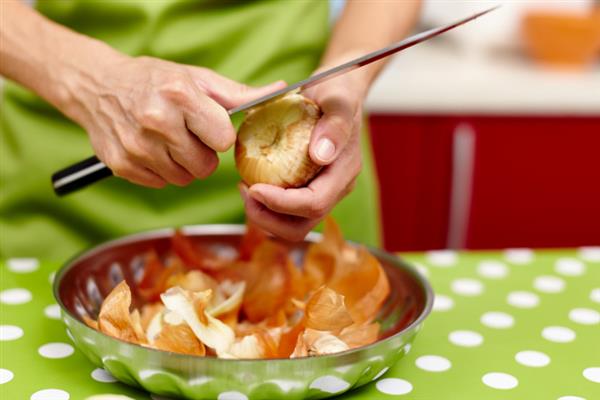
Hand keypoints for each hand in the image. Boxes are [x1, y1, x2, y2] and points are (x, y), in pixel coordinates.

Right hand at [64, 54, 283, 186]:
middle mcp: (156, 121)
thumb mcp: (198, 79)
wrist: (98, 86)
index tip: (210, 126)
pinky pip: (161, 183)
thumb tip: (282, 91)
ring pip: (184, 179)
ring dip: (184, 164)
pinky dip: (162, 171)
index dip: (220, 136)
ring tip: (171, 141)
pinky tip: (153, 149)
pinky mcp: (122, 165)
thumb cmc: (155, 80)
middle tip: (189, 135)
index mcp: (180, 95)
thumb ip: (240, 93)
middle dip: (203, 153)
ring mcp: (136, 147)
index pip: (223, 140)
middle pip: (205, 166)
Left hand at [239, 67, 368, 240]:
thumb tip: (320, 154)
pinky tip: (251, 182)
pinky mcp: (309, 188)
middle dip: (268, 218)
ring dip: (264, 215)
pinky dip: (266, 205)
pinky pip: (286, 211)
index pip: (313, 204)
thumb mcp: (338, 99)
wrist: (338, 91)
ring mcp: (323, 191)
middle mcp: (336, 189)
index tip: (253, 187)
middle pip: (301, 226)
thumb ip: (335, 124)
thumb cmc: (337, 91)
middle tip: (245, 192)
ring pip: (291, 225)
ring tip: (245, 188)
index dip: (281, 204)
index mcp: (343, 173)